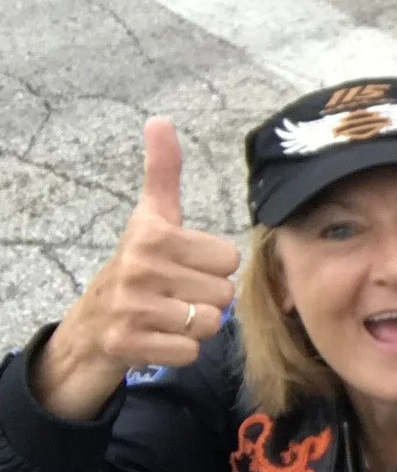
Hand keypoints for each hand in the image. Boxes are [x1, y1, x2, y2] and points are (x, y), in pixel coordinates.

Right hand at [32, 118, 241, 419]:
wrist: (92, 324)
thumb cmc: (137, 266)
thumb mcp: (151, 217)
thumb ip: (163, 172)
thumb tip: (160, 120)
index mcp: (154, 236)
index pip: (229, 258)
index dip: (213, 266)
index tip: (185, 265)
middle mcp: (140, 269)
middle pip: (224, 294)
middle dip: (207, 298)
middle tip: (177, 294)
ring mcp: (132, 308)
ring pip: (210, 324)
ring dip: (196, 325)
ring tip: (170, 314)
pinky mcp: (128, 344)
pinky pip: (191, 351)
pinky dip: (182, 349)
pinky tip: (160, 337)